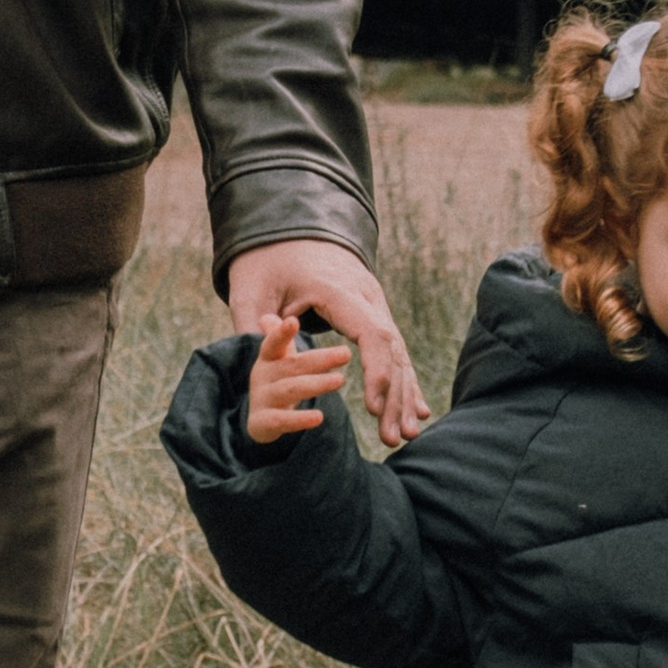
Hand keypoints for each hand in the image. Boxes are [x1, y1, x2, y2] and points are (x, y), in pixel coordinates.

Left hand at [226, 238, 429, 446]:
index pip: (372, 334)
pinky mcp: (373, 314)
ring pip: (398, 352)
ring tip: (404, 435)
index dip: (377, 372)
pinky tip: (416, 411)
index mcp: (339, 290)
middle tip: (391, 437)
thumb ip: (255, 323)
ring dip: (403, 394)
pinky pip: (394, 350)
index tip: (371, 408)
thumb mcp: (251, 288)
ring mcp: (374, 305)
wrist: (289, 230)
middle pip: (392, 348)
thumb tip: (260, 356)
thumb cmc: (267, 262)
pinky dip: (403, 381)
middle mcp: (366, 297)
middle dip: (394, 395)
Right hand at [246, 310, 351, 444]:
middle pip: (292, 365)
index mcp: (268, 358)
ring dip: (315, 384)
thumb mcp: (279, 358)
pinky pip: (282, 421)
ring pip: (290, 390)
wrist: (260, 420)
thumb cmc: (277, 380)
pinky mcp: (263, 423)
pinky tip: (319, 417)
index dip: (281, 333)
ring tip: (340, 380)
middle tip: (346, 353)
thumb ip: (281, 337)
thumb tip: (269, 316)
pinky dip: (300, 419)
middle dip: (319, 359)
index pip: (273, 343)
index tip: (293, 321)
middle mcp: (263, 376)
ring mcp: (262, 399)